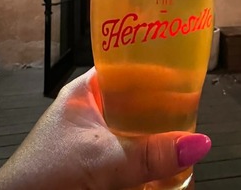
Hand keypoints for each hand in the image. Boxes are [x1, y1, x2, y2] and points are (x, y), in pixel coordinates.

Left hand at [0, 67, 210, 189]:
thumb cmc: (42, 173)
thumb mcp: (103, 159)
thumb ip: (149, 153)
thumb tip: (198, 143)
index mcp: (85, 92)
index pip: (127, 66)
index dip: (156, 68)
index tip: (187, 74)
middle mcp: (91, 113)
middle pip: (138, 103)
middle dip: (165, 111)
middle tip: (195, 113)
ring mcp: (94, 141)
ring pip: (136, 133)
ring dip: (158, 140)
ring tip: (190, 139)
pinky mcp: (97, 168)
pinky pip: (131, 159)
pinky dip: (149, 163)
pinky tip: (169, 166)